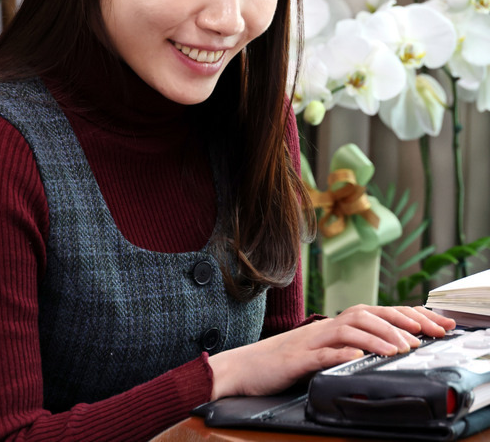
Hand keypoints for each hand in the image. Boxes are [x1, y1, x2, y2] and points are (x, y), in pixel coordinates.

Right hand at [208, 304, 454, 399]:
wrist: (244, 366)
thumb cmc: (284, 361)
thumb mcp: (321, 351)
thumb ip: (347, 346)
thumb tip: (382, 347)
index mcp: (334, 325)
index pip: (376, 313)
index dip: (407, 316)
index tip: (435, 323)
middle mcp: (325, 327)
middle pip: (367, 314)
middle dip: (400, 321)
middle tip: (427, 334)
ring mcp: (311, 340)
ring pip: (349, 329)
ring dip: (378, 336)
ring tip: (401, 349)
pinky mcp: (297, 358)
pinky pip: (323, 353)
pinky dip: (342, 353)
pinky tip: (359, 357)